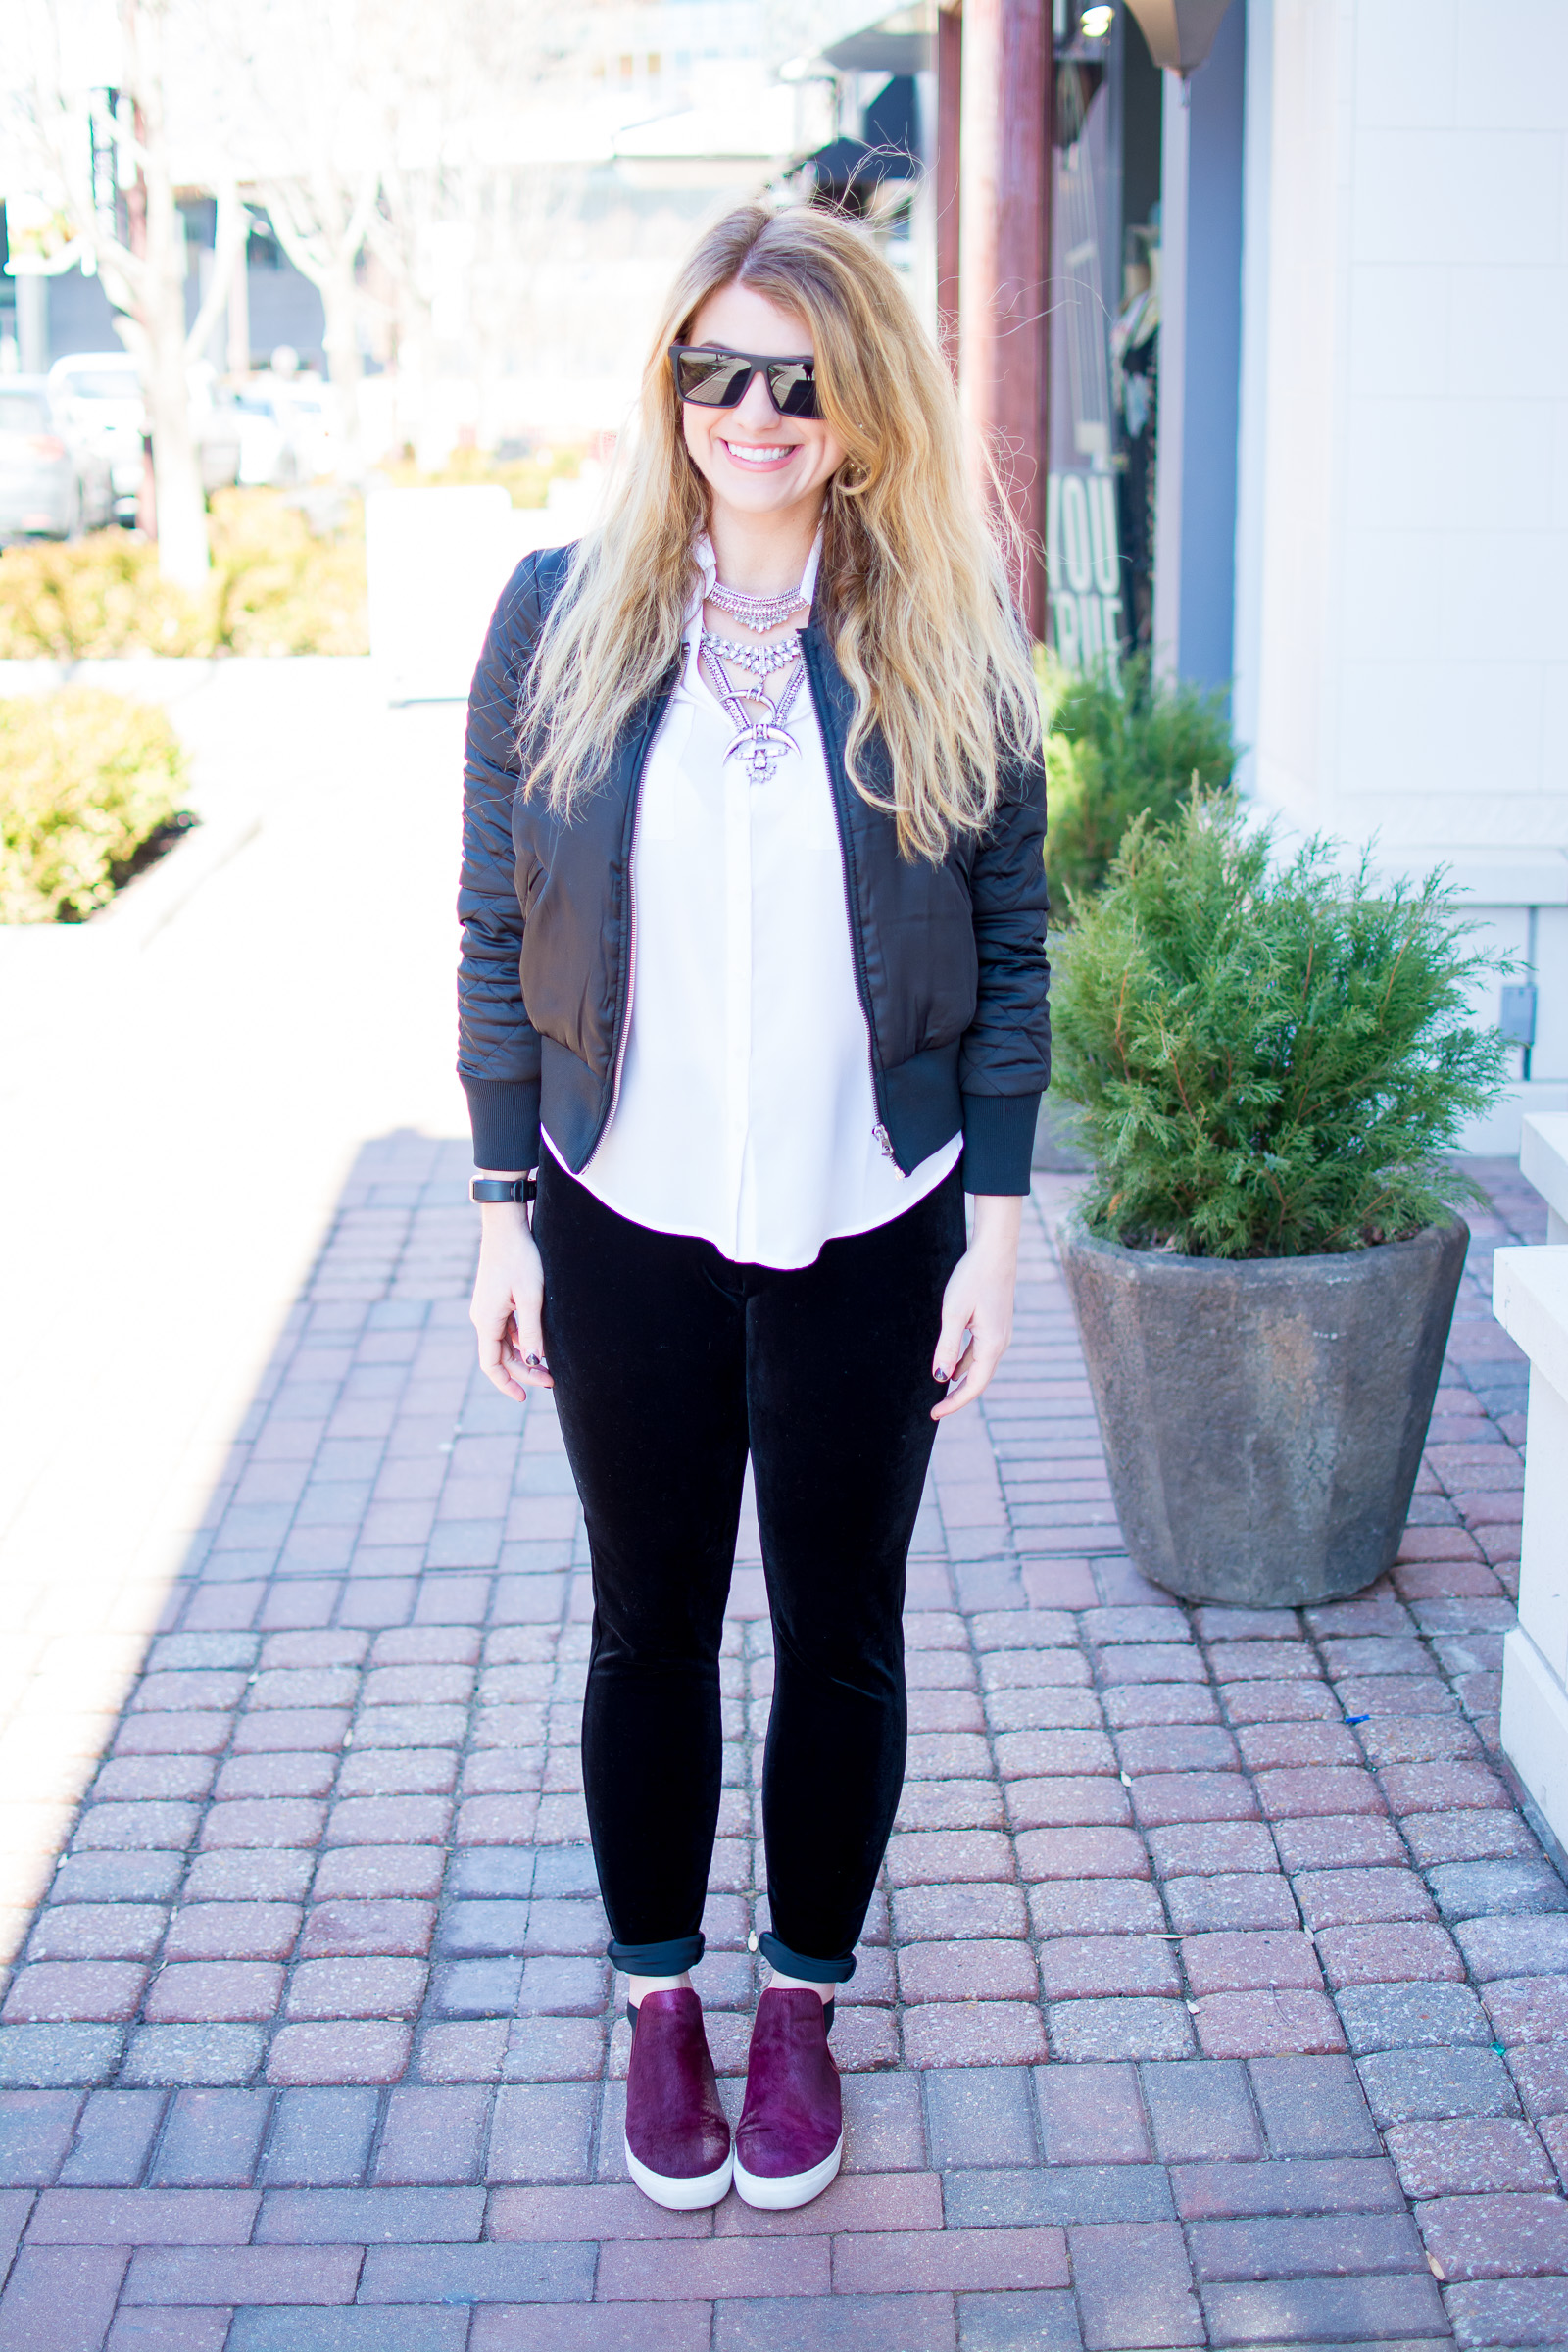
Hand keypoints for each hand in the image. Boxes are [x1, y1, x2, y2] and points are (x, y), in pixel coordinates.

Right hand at [470, 1202, 552, 1402]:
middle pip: (500, 1356)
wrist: (507, 1226)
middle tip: (551, 1381)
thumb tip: (533, 1361)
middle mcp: (482, 1317)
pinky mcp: (495, 1299)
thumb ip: (531, 1331)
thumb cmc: (521, 1258)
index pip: (491, 1364)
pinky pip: (506, 1328)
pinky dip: (521, 1340)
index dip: (507, 1384)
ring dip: (524, 1356)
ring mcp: (488, 1308)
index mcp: (487, 1320)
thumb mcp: (531, 1297)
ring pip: (504, 1343)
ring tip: (549, 1366)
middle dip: (524, 1371)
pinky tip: (539, 1342)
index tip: (525, 1397)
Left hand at [931, 1193, 1021, 1420]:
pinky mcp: (997, 1323)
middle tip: (936, 1410)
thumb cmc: (972, 1277)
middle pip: (979, 1380)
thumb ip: (947, 1347)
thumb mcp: (953, 1313)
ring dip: (962, 1380)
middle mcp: (1001, 1342)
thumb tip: (940, 1377)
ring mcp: (1001, 1333)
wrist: (996, 1250)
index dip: (954, 1403)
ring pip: (980, 1366)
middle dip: (958, 1396)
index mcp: (992, 1344)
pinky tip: (954, 1365)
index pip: (973, 1386)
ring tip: (942, 1393)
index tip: (934, 1414)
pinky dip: (967, 1363)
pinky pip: (981, 1352)